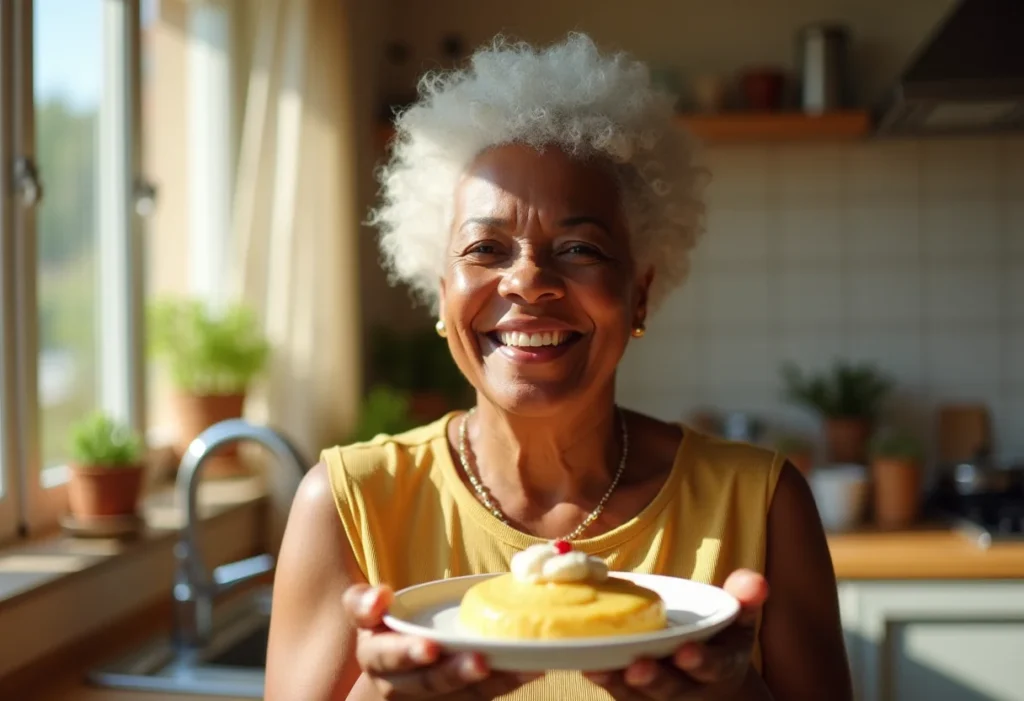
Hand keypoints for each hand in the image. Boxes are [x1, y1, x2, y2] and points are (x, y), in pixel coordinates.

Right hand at [343, 583, 539, 699]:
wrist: (392, 671)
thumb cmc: (385, 630)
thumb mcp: (366, 611)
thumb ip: (365, 602)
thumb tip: (380, 595)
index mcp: (376, 657)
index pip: (386, 656)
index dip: (407, 653)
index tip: (431, 647)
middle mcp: (400, 686)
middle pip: (427, 684)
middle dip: (454, 674)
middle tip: (481, 660)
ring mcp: (431, 700)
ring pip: (462, 697)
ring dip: (493, 682)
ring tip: (523, 665)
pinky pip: (482, 698)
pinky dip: (506, 684)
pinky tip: (531, 668)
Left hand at [583, 569, 768, 699]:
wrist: (711, 683)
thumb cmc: (721, 638)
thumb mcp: (739, 618)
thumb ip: (746, 598)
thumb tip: (754, 580)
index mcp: (721, 667)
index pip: (714, 668)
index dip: (701, 662)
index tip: (685, 651)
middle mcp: (691, 689)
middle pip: (672, 689)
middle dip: (656, 679)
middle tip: (638, 666)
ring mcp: (662, 698)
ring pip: (641, 697)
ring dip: (620, 684)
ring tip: (600, 669)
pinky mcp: (637, 698)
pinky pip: (620, 695)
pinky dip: (605, 681)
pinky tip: (587, 665)